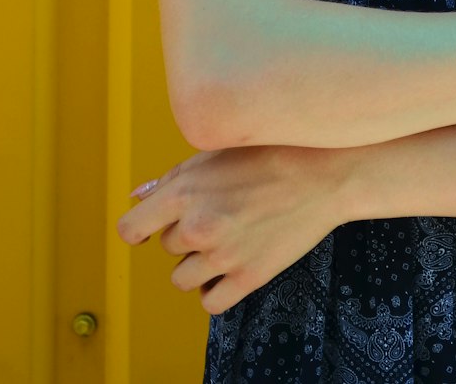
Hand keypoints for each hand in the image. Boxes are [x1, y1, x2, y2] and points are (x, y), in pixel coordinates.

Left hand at [115, 143, 360, 314]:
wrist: (324, 173)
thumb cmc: (271, 153)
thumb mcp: (216, 154)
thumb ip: (174, 179)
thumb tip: (139, 197)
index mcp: (183, 193)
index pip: (130, 229)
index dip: (141, 228)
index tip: (152, 227)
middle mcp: (197, 227)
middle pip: (167, 248)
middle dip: (185, 233)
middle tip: (219, 213)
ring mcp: (222, 256)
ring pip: (183, 278)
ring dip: (198, 263)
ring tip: (226, 239)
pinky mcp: (248, 277)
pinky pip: (210, 302)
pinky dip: (215, 289)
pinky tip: (231, 266)